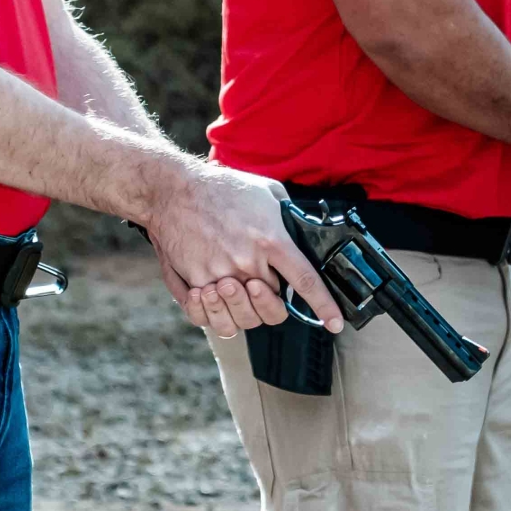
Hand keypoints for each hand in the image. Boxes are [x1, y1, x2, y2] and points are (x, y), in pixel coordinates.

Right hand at [140, 158, 342, 338]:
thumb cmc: (222, 188)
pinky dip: (214, 316)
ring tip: (239, 289)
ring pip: (242, 318)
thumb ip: (289, 215)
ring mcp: (220, 275)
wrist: (174, 190)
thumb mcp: (267, 191)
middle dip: (274, 306)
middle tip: (265, 290)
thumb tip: (304, 230)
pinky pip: (209, 316)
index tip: (335, 322)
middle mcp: (247, 262)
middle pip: (273, 309)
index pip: (305, 282)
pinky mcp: (195, 281)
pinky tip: (215, 300)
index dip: (324, 306)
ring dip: (245, 312)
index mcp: (271, 240)